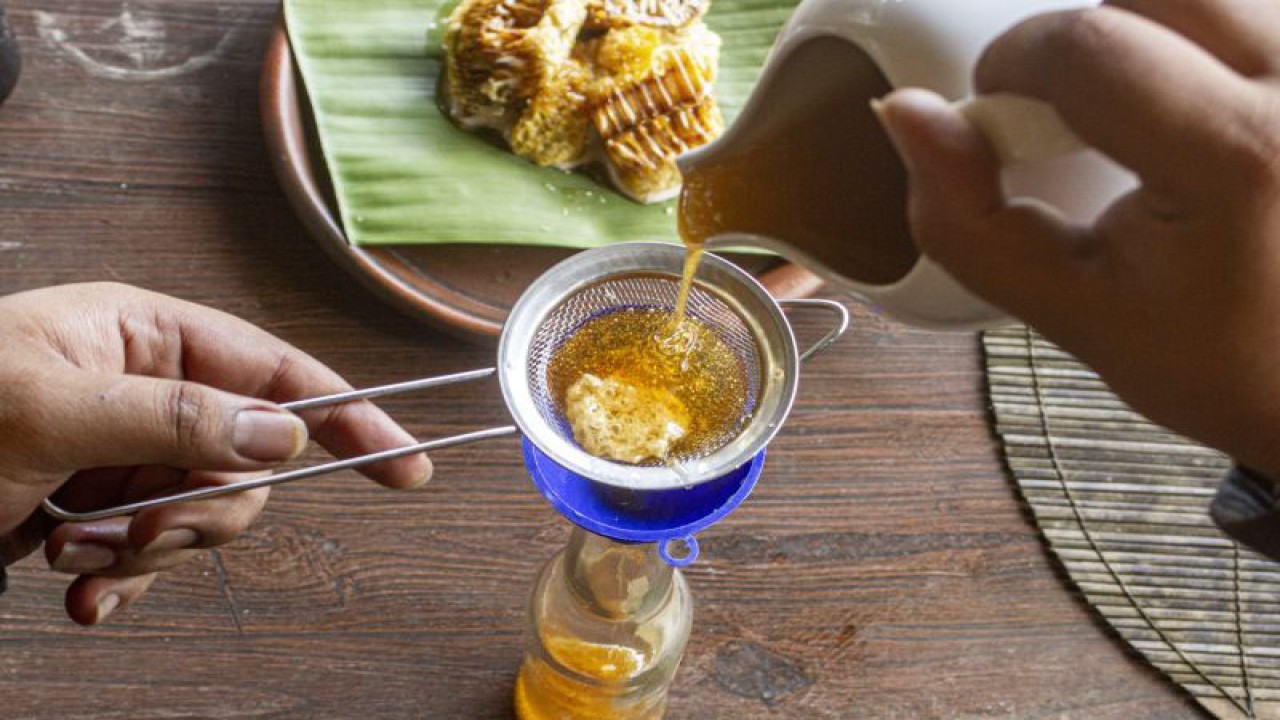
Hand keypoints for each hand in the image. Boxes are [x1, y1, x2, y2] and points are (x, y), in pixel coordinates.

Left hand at [0, 283, 431, 623]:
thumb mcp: (47, 410)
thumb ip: (173, 415)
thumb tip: (280, 431)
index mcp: (143, 336)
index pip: (275, 373)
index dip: (348, 416)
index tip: (405, 463)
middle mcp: (144, 391)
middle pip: (243, 462)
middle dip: (194, 511)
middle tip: (129, 528)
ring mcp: (123, 453)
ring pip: (198, 515)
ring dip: (141, 549)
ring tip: (67, 551)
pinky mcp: (96, 507)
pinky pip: (151, 552)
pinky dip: (120, 581)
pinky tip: (77, 592)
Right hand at [875, 0, 1279, 478]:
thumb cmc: (1222, 360)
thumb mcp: (1072, 311)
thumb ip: (968, 222)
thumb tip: (905, 115)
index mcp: (1240, 157)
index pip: (1092, 45)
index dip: (1017, 58)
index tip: (998, 102)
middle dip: (1090, 29)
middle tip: (1076, 104)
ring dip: (1151, 30)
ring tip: (1143, 113)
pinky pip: (1252, 16)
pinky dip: (1201, 43)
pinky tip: (1191, 105)